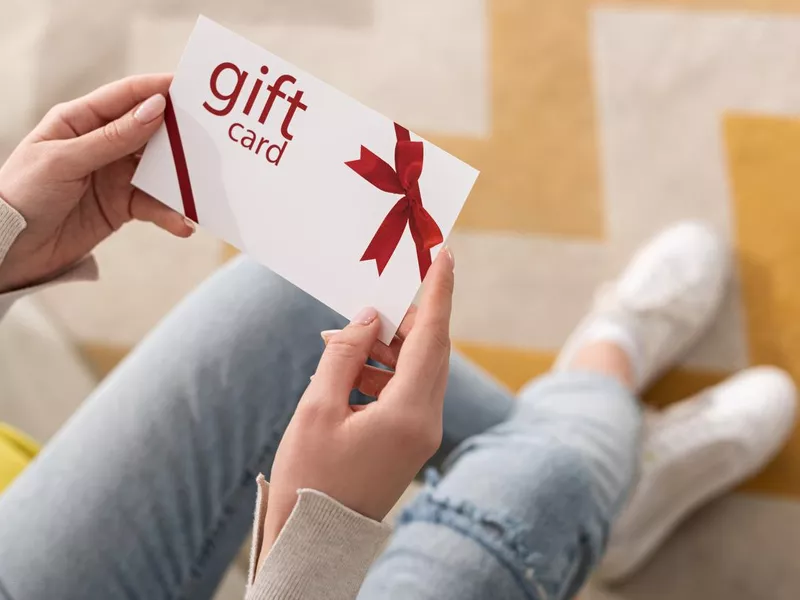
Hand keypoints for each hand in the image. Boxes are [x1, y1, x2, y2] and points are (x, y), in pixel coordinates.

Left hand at [0, 74, 193, 291]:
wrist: (10, 249)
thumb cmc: (23, 193)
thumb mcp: (65, 160)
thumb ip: (113, 138)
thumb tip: (155, 109)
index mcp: (80, 120)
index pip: (126, 97)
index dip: (159, 89)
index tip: (193, 89)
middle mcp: (102, 143)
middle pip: (150, 131)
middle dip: (180, 137)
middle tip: (211, 140)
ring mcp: (114, 175)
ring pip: (158, 170)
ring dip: (180, 180)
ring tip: (202, 189)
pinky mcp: (122, 206)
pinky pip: (154, 205)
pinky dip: (170, 214)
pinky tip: (182, 224)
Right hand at [260, 248, 454, 559]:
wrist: (315, 538)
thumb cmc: (309, 477)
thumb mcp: (318, 407)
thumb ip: (345, 354)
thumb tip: (370, 317)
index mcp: (410, 413)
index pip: (433, 337)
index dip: (438, 291)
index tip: (444, 253)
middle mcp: (427, 421)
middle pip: (430, 350)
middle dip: (405, 318)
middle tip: (374, 297)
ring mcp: (422, 432)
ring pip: (417, 369)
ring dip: (386, 347)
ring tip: (343, 341)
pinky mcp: (410, 439)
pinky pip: (405, 389)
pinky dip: (381, 371)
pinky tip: (348, 370)